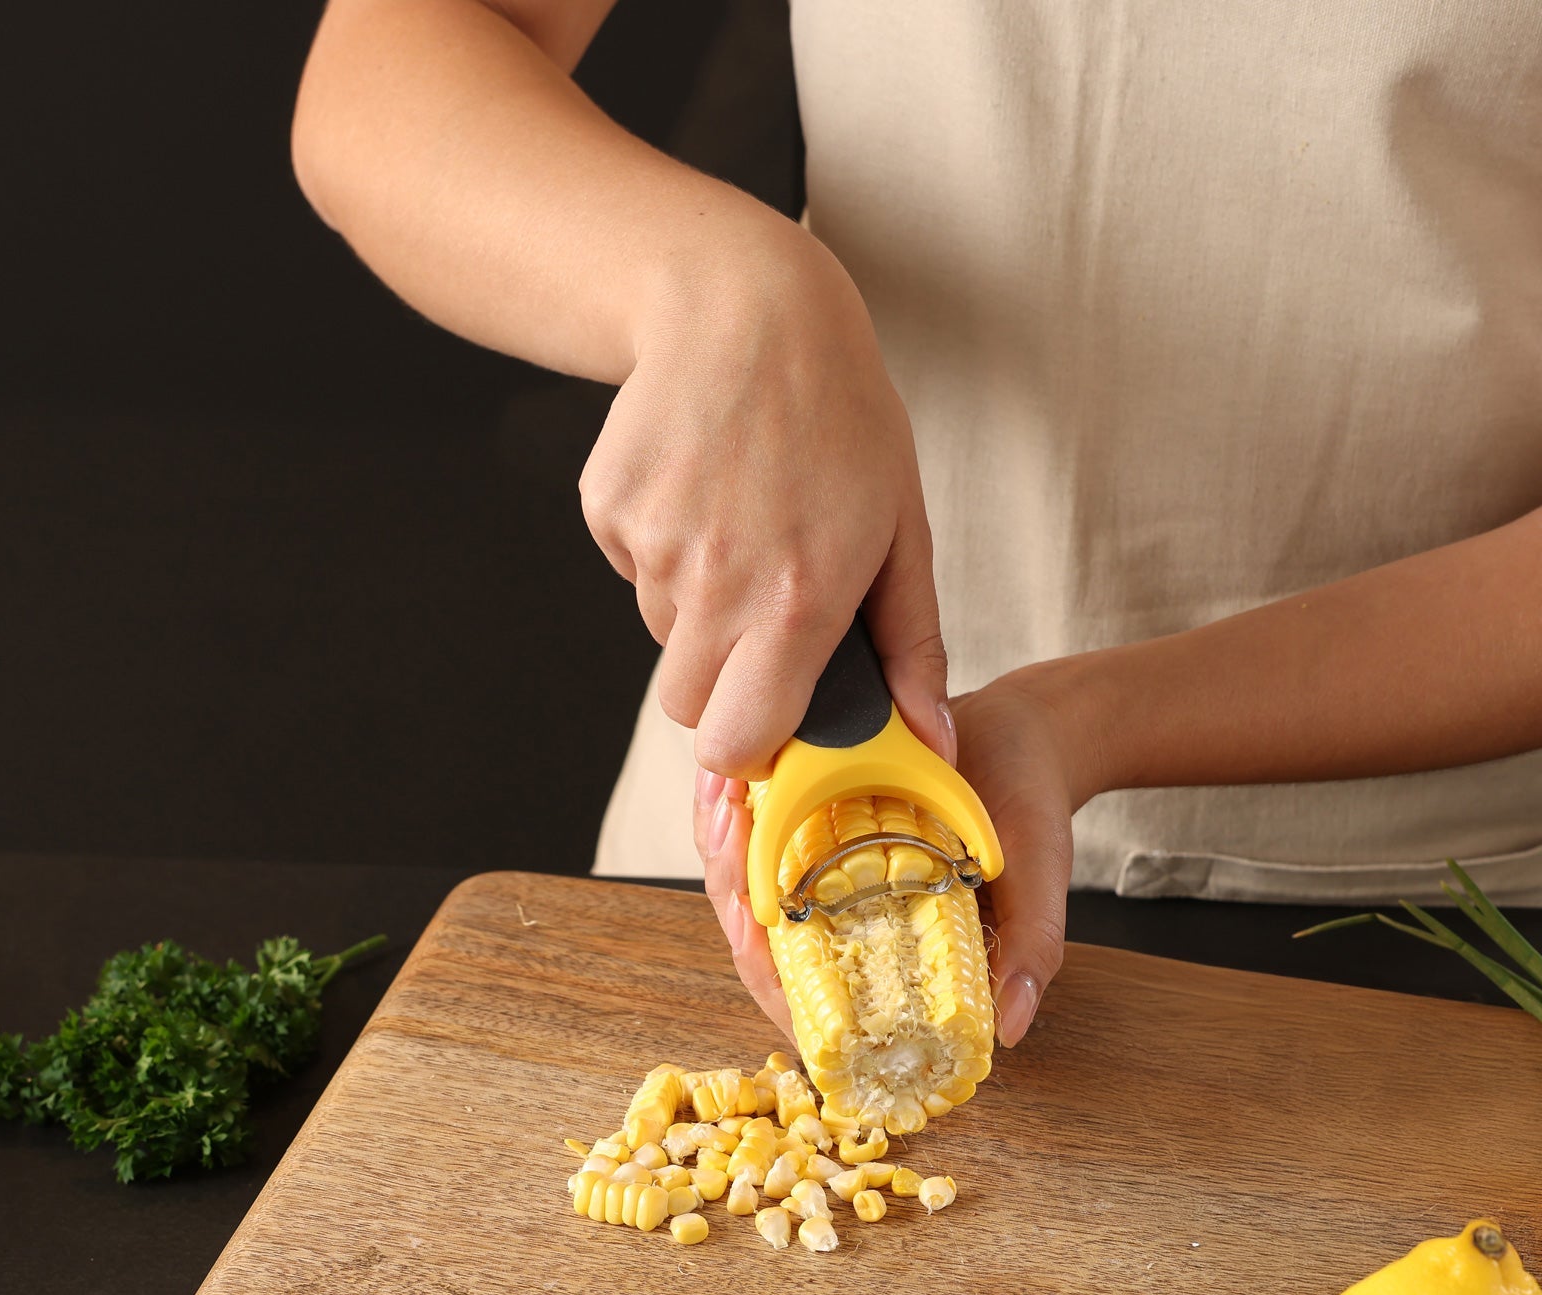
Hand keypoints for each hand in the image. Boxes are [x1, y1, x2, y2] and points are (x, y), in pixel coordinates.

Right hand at [581, 218, 953, 780]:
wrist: (744, 304)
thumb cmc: (838, 416)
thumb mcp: (901, 529)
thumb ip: (913, 649)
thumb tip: (933, 743)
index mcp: (797, 603)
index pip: (736, 743)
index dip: (749, 743)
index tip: (770, 714)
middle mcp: (717, 583)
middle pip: (686, 706)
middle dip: (721, 683)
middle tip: (762, 611)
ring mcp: (655, 544)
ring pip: (662, 634)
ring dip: (697, 605)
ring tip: (742, 522)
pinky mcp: (608, 508)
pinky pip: (632, 571)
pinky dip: (662, 549)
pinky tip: (703, 490)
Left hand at [697, 662, 1088, 1048]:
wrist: (1028, 732)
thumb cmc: (1031, 812)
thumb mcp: (1040, 884)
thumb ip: (1031, 953)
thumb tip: (1010, 1029)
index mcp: (893, 961)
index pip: (815, 1006)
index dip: (771, 979)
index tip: (751, 929)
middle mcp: (852, 926)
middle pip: (763, 945)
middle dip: (734, 898)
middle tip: (730, 844)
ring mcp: (830, 876)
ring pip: (749, 889)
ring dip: (724, 853)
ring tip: (724, 805)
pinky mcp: (818, 825)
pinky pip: (760, 835)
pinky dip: (738, 816)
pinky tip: (729, 785)